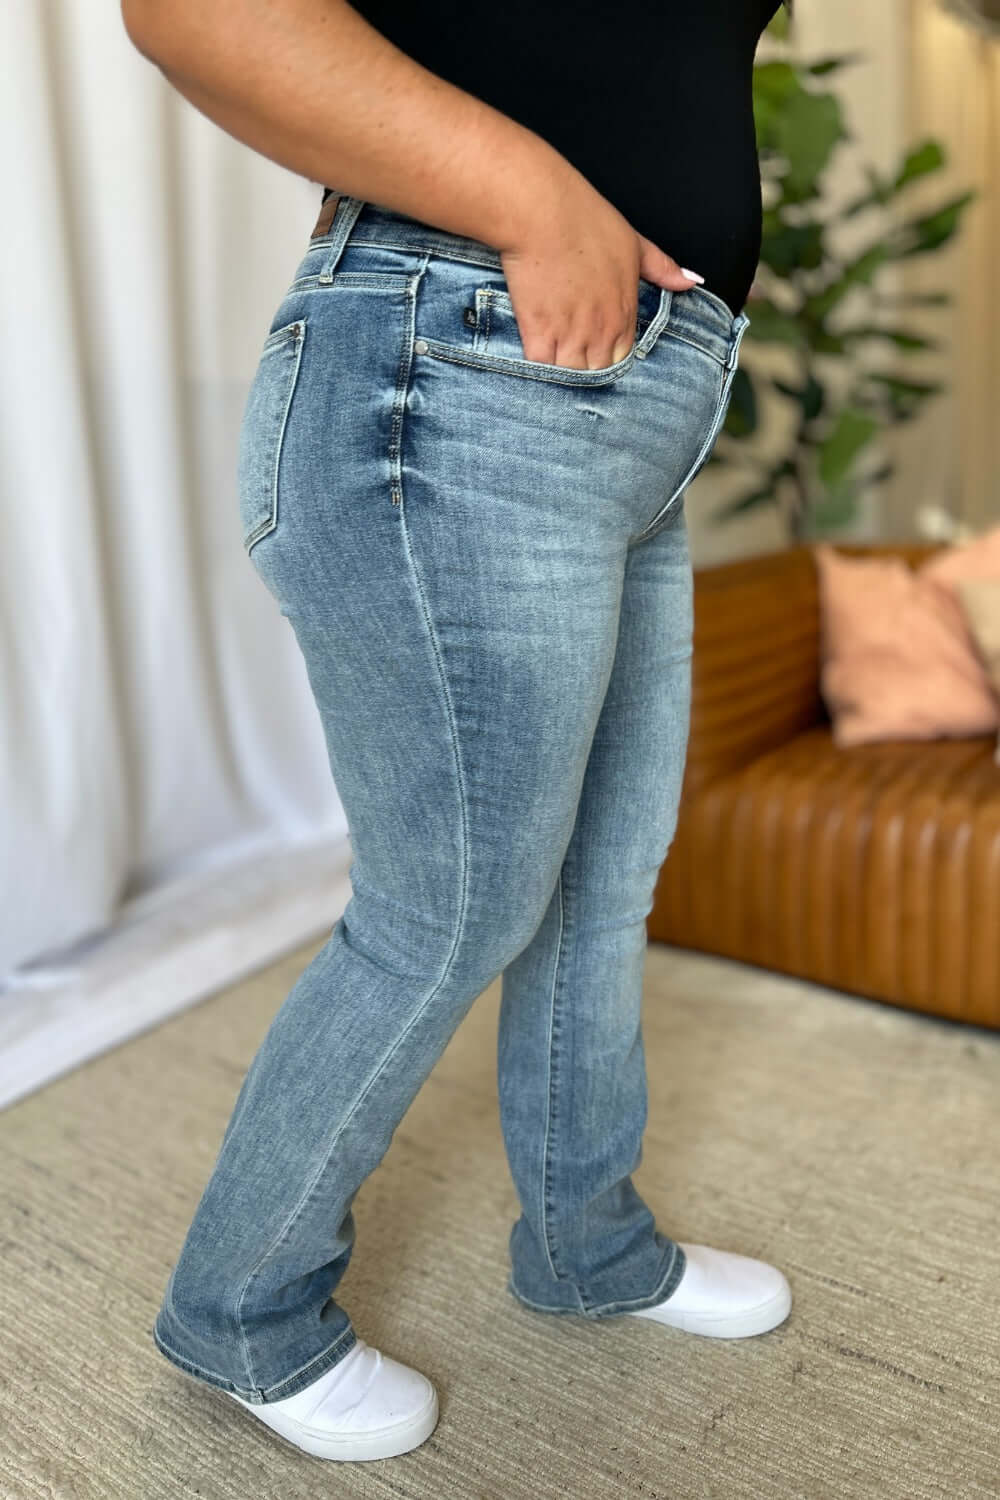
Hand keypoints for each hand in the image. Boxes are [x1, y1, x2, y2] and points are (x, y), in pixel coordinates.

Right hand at [497, 178, 703, 371]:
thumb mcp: (634, 244)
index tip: (593, 349)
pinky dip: (536, 368)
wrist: (543, 213)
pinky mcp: (538, 335)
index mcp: (624, 315)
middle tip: (569, 357)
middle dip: (584, 370)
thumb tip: (693, 280)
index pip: (623, 359)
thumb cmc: (586, 222)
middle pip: (596, 374)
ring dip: (560, 372)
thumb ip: (663, 268)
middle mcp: (601, 332)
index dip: (607, 357)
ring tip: (551, 359)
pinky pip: (540, 369)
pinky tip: (533, 356)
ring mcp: (570, 336)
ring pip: (570, 377)